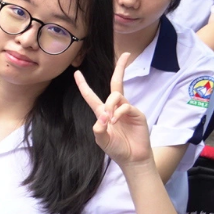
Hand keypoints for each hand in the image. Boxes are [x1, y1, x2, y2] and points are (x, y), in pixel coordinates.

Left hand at [75, 53, 154, 169]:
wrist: (132, 159)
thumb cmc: (116, 149)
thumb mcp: (102, 140)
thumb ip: (98, 129)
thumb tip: (102, 116)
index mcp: (102, 113)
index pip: (91, 95)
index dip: (84, 84)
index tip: (77, 72)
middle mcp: (115, 108)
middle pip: (116, 83)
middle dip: (121, 68)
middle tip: (126, 55)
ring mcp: (127, 110)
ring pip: (116, 96)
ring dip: (110, 106)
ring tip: (110, 120)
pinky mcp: (137, 114)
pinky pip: (126, 106)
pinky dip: (118, 112)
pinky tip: (116, 121)